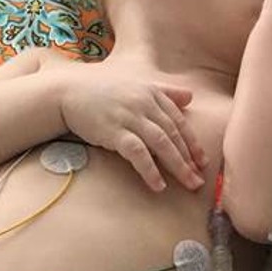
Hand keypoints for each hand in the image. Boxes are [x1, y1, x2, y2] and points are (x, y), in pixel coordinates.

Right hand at [58, 73, 205, 191]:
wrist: (68, 92)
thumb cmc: (103, 91)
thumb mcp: (136, 85)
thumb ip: (165, 92)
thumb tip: (190, 96)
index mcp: (152, 93)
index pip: (179, 121)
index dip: (193, 142)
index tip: (203, 161)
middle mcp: (144, 103)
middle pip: (174, 134)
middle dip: (190, 159)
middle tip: (200, 180)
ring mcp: (130, 116)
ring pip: (161, 144)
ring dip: (178, 166)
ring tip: (189, 184)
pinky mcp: (114, 131)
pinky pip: (138, 153)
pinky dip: (150, 170)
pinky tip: (159, 185)